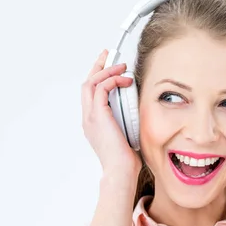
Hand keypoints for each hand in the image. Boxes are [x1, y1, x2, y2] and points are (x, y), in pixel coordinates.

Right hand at [81, 49, 141, 174]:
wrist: (120, 171)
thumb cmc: (125, 159)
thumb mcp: (126, 135)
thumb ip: (127, 121)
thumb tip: (138, 112)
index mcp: (93, 122)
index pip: (91, 94)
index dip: (98, 77)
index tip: (108, 66)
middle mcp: (88, 118)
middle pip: (86, 84)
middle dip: (97, 67)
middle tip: (108, 55)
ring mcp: (91, 117)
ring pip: (91, 83)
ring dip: (106, 71)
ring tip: (121, 66)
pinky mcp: (99, 115)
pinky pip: (101, 89)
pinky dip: (112, 80)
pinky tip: (125, 80)